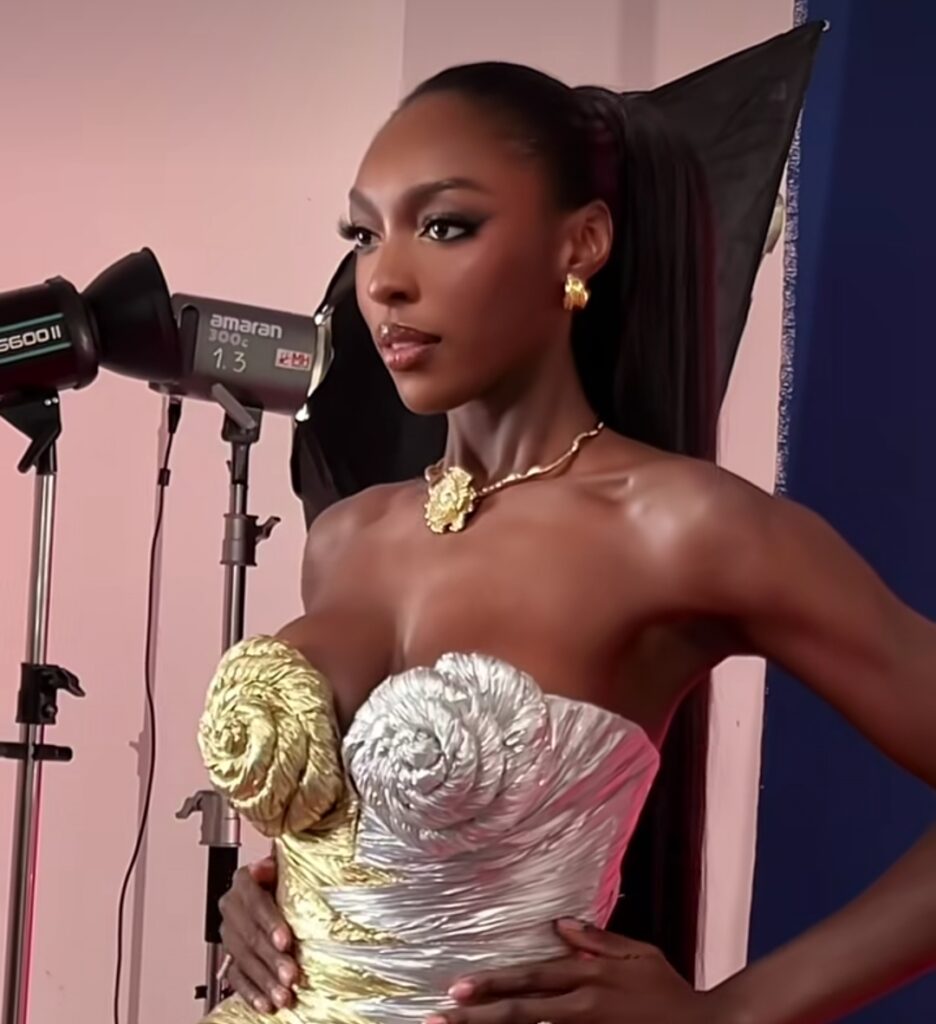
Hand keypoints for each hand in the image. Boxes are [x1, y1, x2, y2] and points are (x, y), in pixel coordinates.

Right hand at [218, 856, 297, 1012]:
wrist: (273, 888)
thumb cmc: (283, 877)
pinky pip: (235, 978)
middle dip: (271, 958)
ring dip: (264, 981)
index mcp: (244, 881)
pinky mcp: (228, 957)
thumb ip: (279, 865)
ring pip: (243, 960)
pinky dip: (251, 993)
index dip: (270, 923)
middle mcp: (232, 907)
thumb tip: (269, 864)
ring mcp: (228, 934)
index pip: (255, 902)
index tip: (285, 940)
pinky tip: (265, 1003)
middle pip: (250, 936)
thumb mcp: (284, 865)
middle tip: (290, 974)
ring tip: (282, 995)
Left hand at [428, 919, 711, 1022]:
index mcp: (590, 978)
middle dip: (475, 1017)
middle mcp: (583, 1008)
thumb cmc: (670, 991)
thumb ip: (597, 939)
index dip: (492, 984)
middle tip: (438, 1017)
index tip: (456, 988)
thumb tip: (559, 924)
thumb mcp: (639, 954)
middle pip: (519, 1013)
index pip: (530, 979)